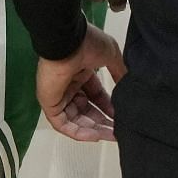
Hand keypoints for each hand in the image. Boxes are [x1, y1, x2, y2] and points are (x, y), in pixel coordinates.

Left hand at [36, 21, 126, 142]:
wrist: (67, 41)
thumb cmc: (86, 44)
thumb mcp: (111, 55)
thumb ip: (119, 71)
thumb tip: (128, 84)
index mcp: (81, 73)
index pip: (95, 96)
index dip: (108, 107)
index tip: (120, 117)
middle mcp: (69, 85)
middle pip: (86, 110)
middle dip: (102, 122)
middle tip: (117, 131)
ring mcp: (58, 95)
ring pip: (76, 120)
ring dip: (93, 129)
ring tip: (110, 135)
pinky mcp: (50, 104)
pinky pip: (63, 124)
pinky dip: (78, 132)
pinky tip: (95, 136)